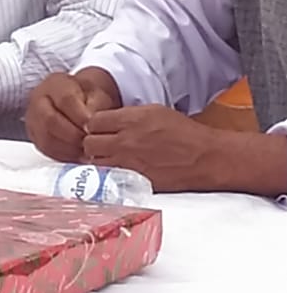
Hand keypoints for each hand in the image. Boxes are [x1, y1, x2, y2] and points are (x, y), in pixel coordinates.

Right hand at [26, 68, 120, 160]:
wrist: (77, 102)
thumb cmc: (88, 98)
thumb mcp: (97, 95)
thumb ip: (97, 107)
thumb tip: (91, 125)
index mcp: (56, 84)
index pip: (65, 100)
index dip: (80, 116)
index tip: (92, 128)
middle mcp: (39, 99)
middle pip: (50, 120)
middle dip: (73, 135)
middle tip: (90, 143)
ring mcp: (33, 118)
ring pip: (46, 138)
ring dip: (69, 148)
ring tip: (86, 151)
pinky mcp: (34, 136)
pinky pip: (45, 150)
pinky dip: (64, 156)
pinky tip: (78, 155)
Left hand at [83, 105, 225, 192]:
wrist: (204, 157)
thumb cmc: (184, 132)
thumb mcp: (154, 112)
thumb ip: (128, 116)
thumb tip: (110, 121)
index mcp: (131, 120)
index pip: (93, 121)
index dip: (95, 125)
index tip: (101, 129)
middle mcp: (125, 141)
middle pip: (89, 143)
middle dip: (93, 143)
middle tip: (102, 145)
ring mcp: (128, 163)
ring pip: (95, 163)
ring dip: (99, 160)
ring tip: (110, 159)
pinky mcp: (135, 181)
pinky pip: (110, 178)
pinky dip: (110, 175)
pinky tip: (119, 171)